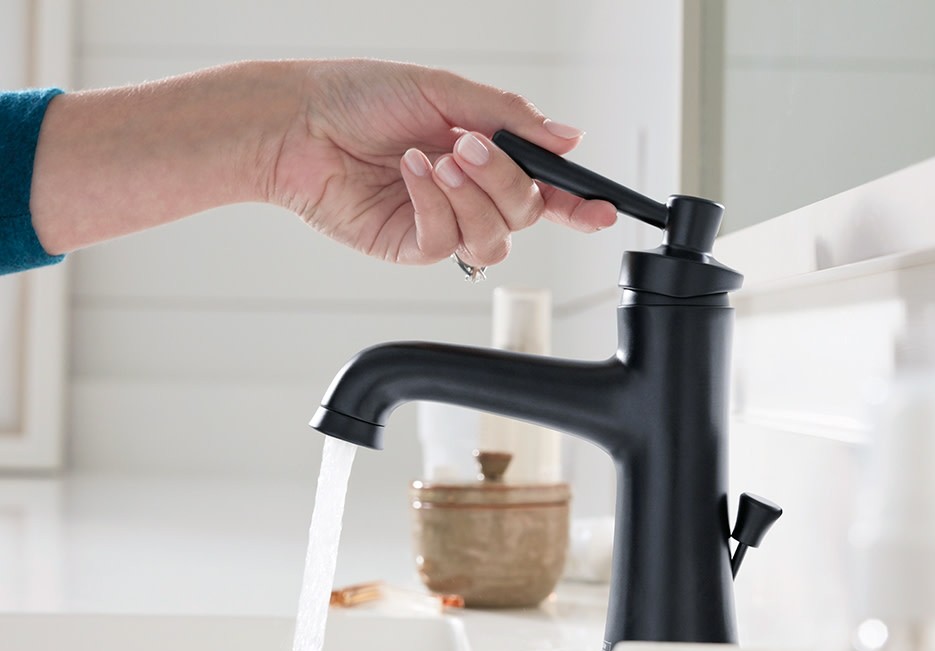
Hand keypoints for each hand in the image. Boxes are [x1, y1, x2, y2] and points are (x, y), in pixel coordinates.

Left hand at [268, 59, 617, 267]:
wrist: (300, 123)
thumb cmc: (361, 97)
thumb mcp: (444, 91)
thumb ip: (509, 118)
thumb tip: (567, 138)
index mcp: (484, 155)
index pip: (544, 189)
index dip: (577, 203)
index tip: (605, 210)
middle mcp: (469, 194)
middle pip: (525, 214)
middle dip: (506, 182)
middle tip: (471, 146)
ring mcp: (442, 224)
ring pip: (493, 240)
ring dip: (473, 198)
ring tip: (439, 159)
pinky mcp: (411, 246)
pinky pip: (446, 244)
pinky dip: (433, 206)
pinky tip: (410, 174)